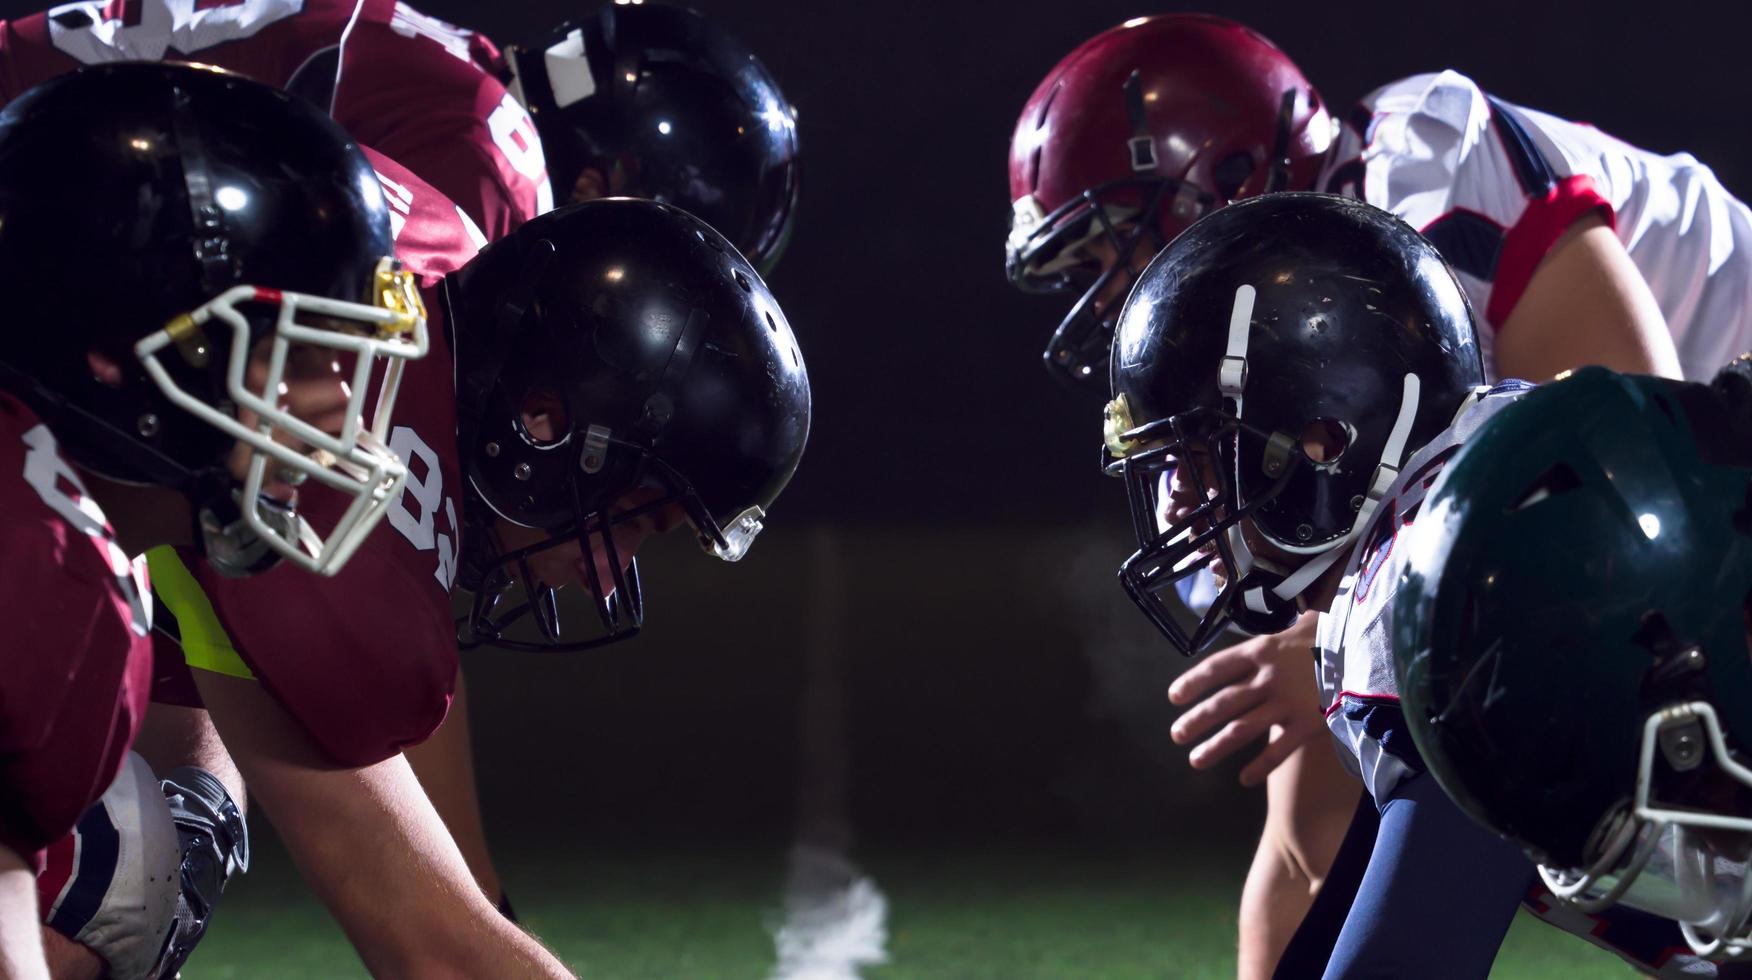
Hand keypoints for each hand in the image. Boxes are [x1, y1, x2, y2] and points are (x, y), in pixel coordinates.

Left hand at [1167, 611, 1322, 786]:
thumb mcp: (1303, 621)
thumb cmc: (1336, 632)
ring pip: (1241, 729)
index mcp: (1261, 650)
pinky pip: (1278, 750)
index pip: (1217, 667)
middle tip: (1176, 735)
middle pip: (1222, 702)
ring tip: (1196, 760)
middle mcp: (1267, 678)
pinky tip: (1244, 779)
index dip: (1193, 682)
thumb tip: (1276, 619)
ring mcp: (1286, 703)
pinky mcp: (1307, 724)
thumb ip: (1282, 628)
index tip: (1174, 697)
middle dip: (1196, 720)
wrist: (1370, 649)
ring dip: (1216, 746)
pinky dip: (1260, 766)